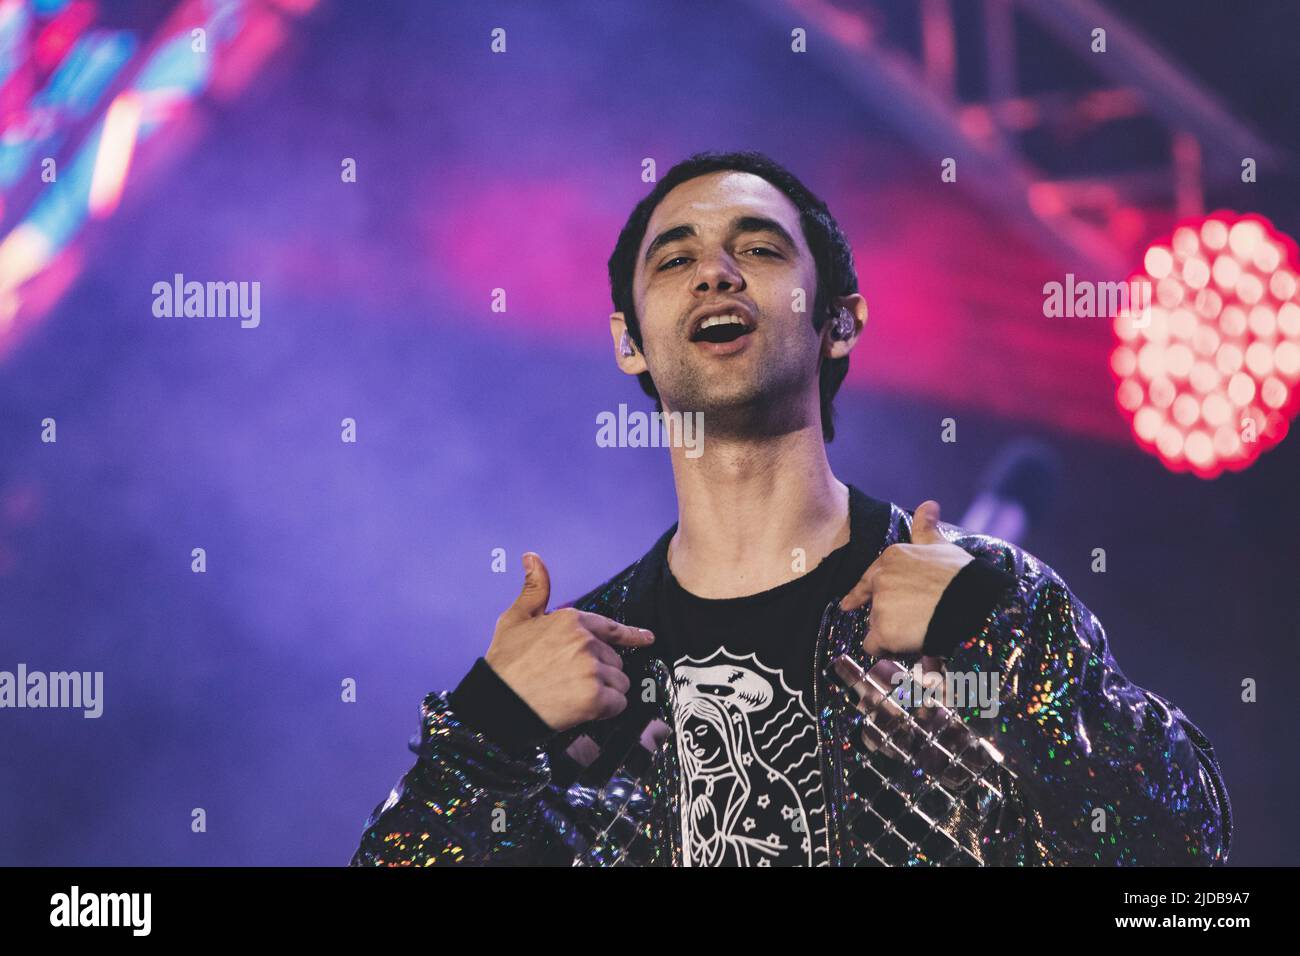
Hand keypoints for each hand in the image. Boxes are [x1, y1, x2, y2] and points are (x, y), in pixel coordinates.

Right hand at [485, 552, 654, 732]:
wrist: (496, 702)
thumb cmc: (505, 661)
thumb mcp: (516, 618)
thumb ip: (534, 589)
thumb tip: (532, 556)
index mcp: (571, 620)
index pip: (611, 628)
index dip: (631, 635)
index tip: (648, 638)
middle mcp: (586, 641)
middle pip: (615, 660)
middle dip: (600, 672)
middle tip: (570, 681)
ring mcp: (592, 669)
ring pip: (619, 682)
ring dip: (605, 692)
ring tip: (574, 695)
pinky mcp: (594, 697)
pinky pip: (617, 704)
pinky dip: (605, 710)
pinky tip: (582, 710)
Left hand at [838, 500, 973, 657]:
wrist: (975, 604)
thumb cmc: (963, 577)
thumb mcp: (943, 548)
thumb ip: (927, 530)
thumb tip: (928, 505)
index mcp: (891, 557)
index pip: (867, 580)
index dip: (859, 594)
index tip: (848, 605)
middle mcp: (880, 578)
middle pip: (875, 606)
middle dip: (890, 617)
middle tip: (916, 622)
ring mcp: (880, 605)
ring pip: (877, 628)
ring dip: (893, 634)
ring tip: (921, 632)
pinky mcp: (883, 631)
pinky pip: (875, 648)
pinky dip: (889, 651)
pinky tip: (909, 647)